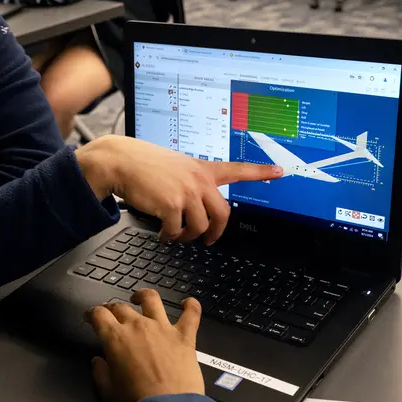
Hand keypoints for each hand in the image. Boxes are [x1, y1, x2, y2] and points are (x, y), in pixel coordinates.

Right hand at [75, 136, 282, 243]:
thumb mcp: (173, 165)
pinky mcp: (172, 205)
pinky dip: (170, 237)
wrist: (120, 161)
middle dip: (215, 232)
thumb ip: (188, 179)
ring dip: (188, 236)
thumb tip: (193, 201)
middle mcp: (199, 180)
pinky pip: (178, 231)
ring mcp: (187, 192)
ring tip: (175, 234)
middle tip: (206, 240)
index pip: (238, 169)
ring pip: (200, 226)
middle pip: (223, 213)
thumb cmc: (141, 163)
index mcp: (201, 168)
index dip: (261, 172)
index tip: (281, 171)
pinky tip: (162, 234)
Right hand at [86, 290, 204, 401]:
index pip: (99, 314)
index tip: (90, 316)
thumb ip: (100, 373)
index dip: (91, 313)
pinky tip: (189, 302)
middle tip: (110, 313)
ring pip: (152, 300)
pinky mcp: (184, 336)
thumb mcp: (108, 392)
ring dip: (143, 296)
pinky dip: (191, 306)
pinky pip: (191, 314)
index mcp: (116, 338)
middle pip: (120, 306)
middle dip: (112, 308)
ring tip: (139, 297)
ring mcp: (162, 328)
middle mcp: (138, 327)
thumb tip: (98, 362)